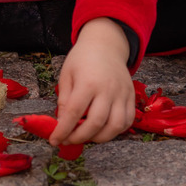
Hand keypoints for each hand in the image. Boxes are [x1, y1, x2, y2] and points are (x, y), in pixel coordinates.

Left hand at [51, 18, 135, 145]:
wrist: (106, 45)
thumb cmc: (82, 59)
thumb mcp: (66, 74)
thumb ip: (64, 100)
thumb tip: (62, 123)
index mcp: (88, 82)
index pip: (74, 113)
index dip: (63, 130)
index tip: (54, 140)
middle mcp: (107, 89)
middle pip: (96, 123)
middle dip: (80, 137)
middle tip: (69, 140)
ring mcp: (122, 94)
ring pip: (115, 126)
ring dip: (99, 138)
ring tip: (86, 136)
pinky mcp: (131, 96)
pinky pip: (127, 121)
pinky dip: (116, 131)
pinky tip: (103, 130)